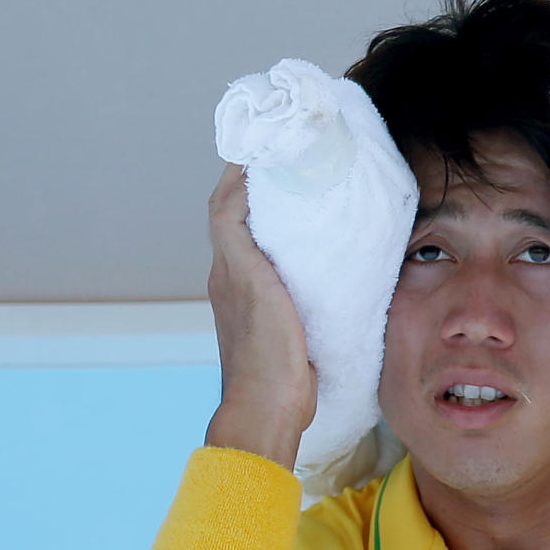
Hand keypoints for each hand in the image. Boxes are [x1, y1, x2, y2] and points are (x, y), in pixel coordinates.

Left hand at [205, 162, 316, 466]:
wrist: (272, 407)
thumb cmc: (264, 351)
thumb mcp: (248, 281)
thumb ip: (236, 234)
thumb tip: (237, 185)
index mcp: (226, 267)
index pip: (226, 205)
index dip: (240, 172)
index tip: (266, 142)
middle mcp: (236, 278)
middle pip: (244, 221)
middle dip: (263, 188)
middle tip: (295, 162)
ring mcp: (258, 299)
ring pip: (264, 244)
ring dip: (280, 216)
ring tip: (311, 194)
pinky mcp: (282, 316)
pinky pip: (284, 269)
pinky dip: (297, 248)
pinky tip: (323, 248)